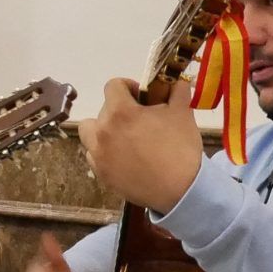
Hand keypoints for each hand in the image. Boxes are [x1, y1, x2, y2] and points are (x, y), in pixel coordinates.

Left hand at [80, 76, 205, 213]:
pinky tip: (123, 158)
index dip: (127, 86)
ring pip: (90, 133)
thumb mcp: (183, 112)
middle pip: (101, 110)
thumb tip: (176, 81)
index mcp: (120, 112)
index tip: (140, 96)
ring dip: (103, 130)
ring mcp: (99, 155)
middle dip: (119, 110)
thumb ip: (176, 91)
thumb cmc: (180, 148)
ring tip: (123, 138)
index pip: (113, 86)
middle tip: (138, 120)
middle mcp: (102, 132)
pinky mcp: (101, 175)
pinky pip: (95, 156)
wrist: (179, 190)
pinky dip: (104, 153)